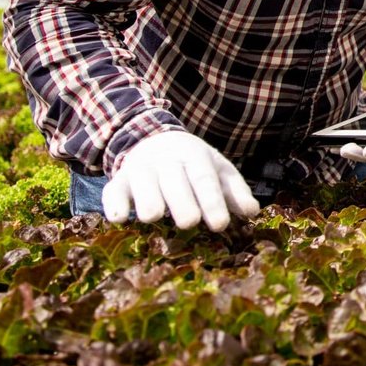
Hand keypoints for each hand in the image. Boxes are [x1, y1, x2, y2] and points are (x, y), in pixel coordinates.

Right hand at [102, 130, 260, 230]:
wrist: (155, 140)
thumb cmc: (193, 165)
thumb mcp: (218, 170)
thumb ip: (235, 191)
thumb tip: (252, 211)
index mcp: (195, 158)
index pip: (205, 180)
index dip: (213, 202)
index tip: (220, 224)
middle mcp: (167, 162)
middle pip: (174, 182)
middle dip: (181, 202)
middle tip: (189, 222)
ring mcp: (141, 170)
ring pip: (143, 186)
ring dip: (148, 201)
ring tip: (154, 217)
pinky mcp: (119, 182)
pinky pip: (113, 191)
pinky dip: (115, 204)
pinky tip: (119, 218)